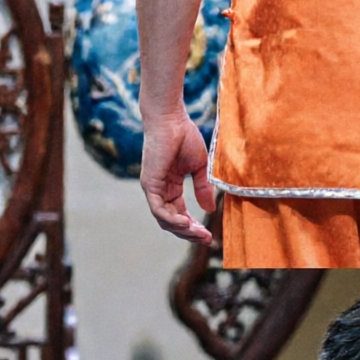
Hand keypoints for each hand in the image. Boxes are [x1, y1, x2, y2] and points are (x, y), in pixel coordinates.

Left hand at [140, 111, 215, 245]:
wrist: (171, 119)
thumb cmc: (184, 137)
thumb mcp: (199, 167)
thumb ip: (203, 188)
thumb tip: (209, 211)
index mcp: (170, 187)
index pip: (180, 214)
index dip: (194, 227)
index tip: (209, 236)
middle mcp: (159, 191)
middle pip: (172, 222)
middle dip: (189, 233)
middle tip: (206, 240)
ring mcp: (152, 189)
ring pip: (164, 220)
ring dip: (183, 230)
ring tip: (199, 235)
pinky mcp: (149, 184)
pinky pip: (158, 209)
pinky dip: (172, 219)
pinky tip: (187, 224)